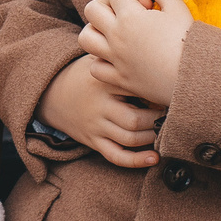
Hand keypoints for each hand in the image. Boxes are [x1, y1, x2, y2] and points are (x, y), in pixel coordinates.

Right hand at [35, 54, 163, 168]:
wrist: (51, 94)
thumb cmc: (83, 75)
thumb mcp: (97, 61)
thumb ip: (120, 59)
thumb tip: (154, 61)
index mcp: (102, 83)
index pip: (136, 89)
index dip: (156, 94)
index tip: (167, 92)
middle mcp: (99, 106)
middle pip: (135, 120)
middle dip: (157, 120)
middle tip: (169, 114)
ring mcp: (95, 126)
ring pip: (129, 139)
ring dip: (152, 137)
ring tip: (162, 130)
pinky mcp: (93, 141)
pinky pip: (116, 156)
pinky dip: (136, 161)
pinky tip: (154, 158)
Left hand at [78, 0, 191, 108]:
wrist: (196, 79)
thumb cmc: (190, 43)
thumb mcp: (179, 9)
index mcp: (130, 17)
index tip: (149, 6)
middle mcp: (117, 37)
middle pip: (91, 9)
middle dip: (106, 6)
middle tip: (125, 14)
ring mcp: (115, 59)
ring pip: (85, 38)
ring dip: (96, 31)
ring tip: (114, 33)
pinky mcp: (119, 79)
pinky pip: (95, 68)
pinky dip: (102, 61)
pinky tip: (118, 59)